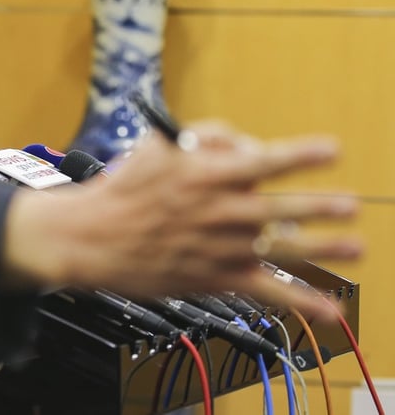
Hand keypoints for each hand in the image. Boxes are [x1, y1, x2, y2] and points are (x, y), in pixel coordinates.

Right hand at [1, 122, 360, 318]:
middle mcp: (218, 211)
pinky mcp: (214, 277)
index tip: (331, 150)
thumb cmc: (121, 190)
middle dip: (319, 206)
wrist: (89, 237)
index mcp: (204, 174)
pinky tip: (329, 310)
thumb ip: (205, 135)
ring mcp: (219, 247)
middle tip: (349, 204)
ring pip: (281, 248)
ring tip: (354, 246)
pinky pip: (265, 291)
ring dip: (323, 248)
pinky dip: (301, 302)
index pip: (263, 160)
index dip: (300, 155)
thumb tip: (245, 144)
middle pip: (280, 208)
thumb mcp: (157, 144)